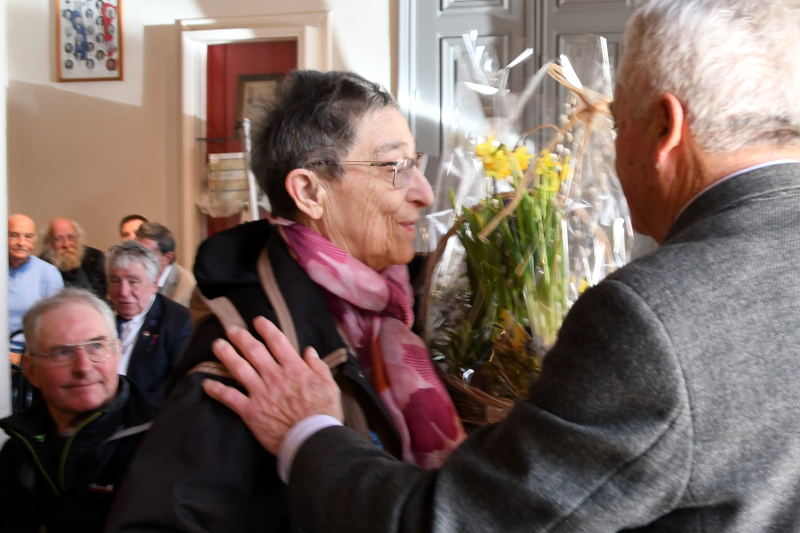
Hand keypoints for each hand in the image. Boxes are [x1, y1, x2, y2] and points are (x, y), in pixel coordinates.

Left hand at [202, 316, 343, 454]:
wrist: (312, 439)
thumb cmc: (324, 413)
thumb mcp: (329, 385)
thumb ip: (318, 366)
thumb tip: (308, 350)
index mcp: (294, 368)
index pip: (277, 342)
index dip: (265, 328)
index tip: (257, 321)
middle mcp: (275, 376)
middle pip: (254, 350)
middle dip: (240, 337)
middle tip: (231, 329)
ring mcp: (261, 393)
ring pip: (239, 368)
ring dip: (226, 355)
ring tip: (217, 345)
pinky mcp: (251, 411)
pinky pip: (229, 397)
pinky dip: (216, 390)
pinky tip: (206, 384)